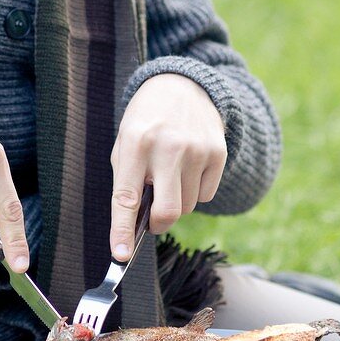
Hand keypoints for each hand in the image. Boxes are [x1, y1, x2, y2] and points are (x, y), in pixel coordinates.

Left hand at [109, 73, 226, 260]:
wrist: (183, 85)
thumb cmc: (146, 122)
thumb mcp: (125, 141)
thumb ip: (128, 180)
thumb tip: (136, 227)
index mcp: (135, 142)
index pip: (126, 197)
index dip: (122, 230)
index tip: (121, 255)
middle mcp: (168, 146)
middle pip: (167, 212)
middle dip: (158, 225)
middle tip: (152, 220)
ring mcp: (197, 149)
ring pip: (187, 206)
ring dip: (176, 201)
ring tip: (169, 173)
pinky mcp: (218, 152)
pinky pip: (205, 195)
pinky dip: (194, 190)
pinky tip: (188, 166)